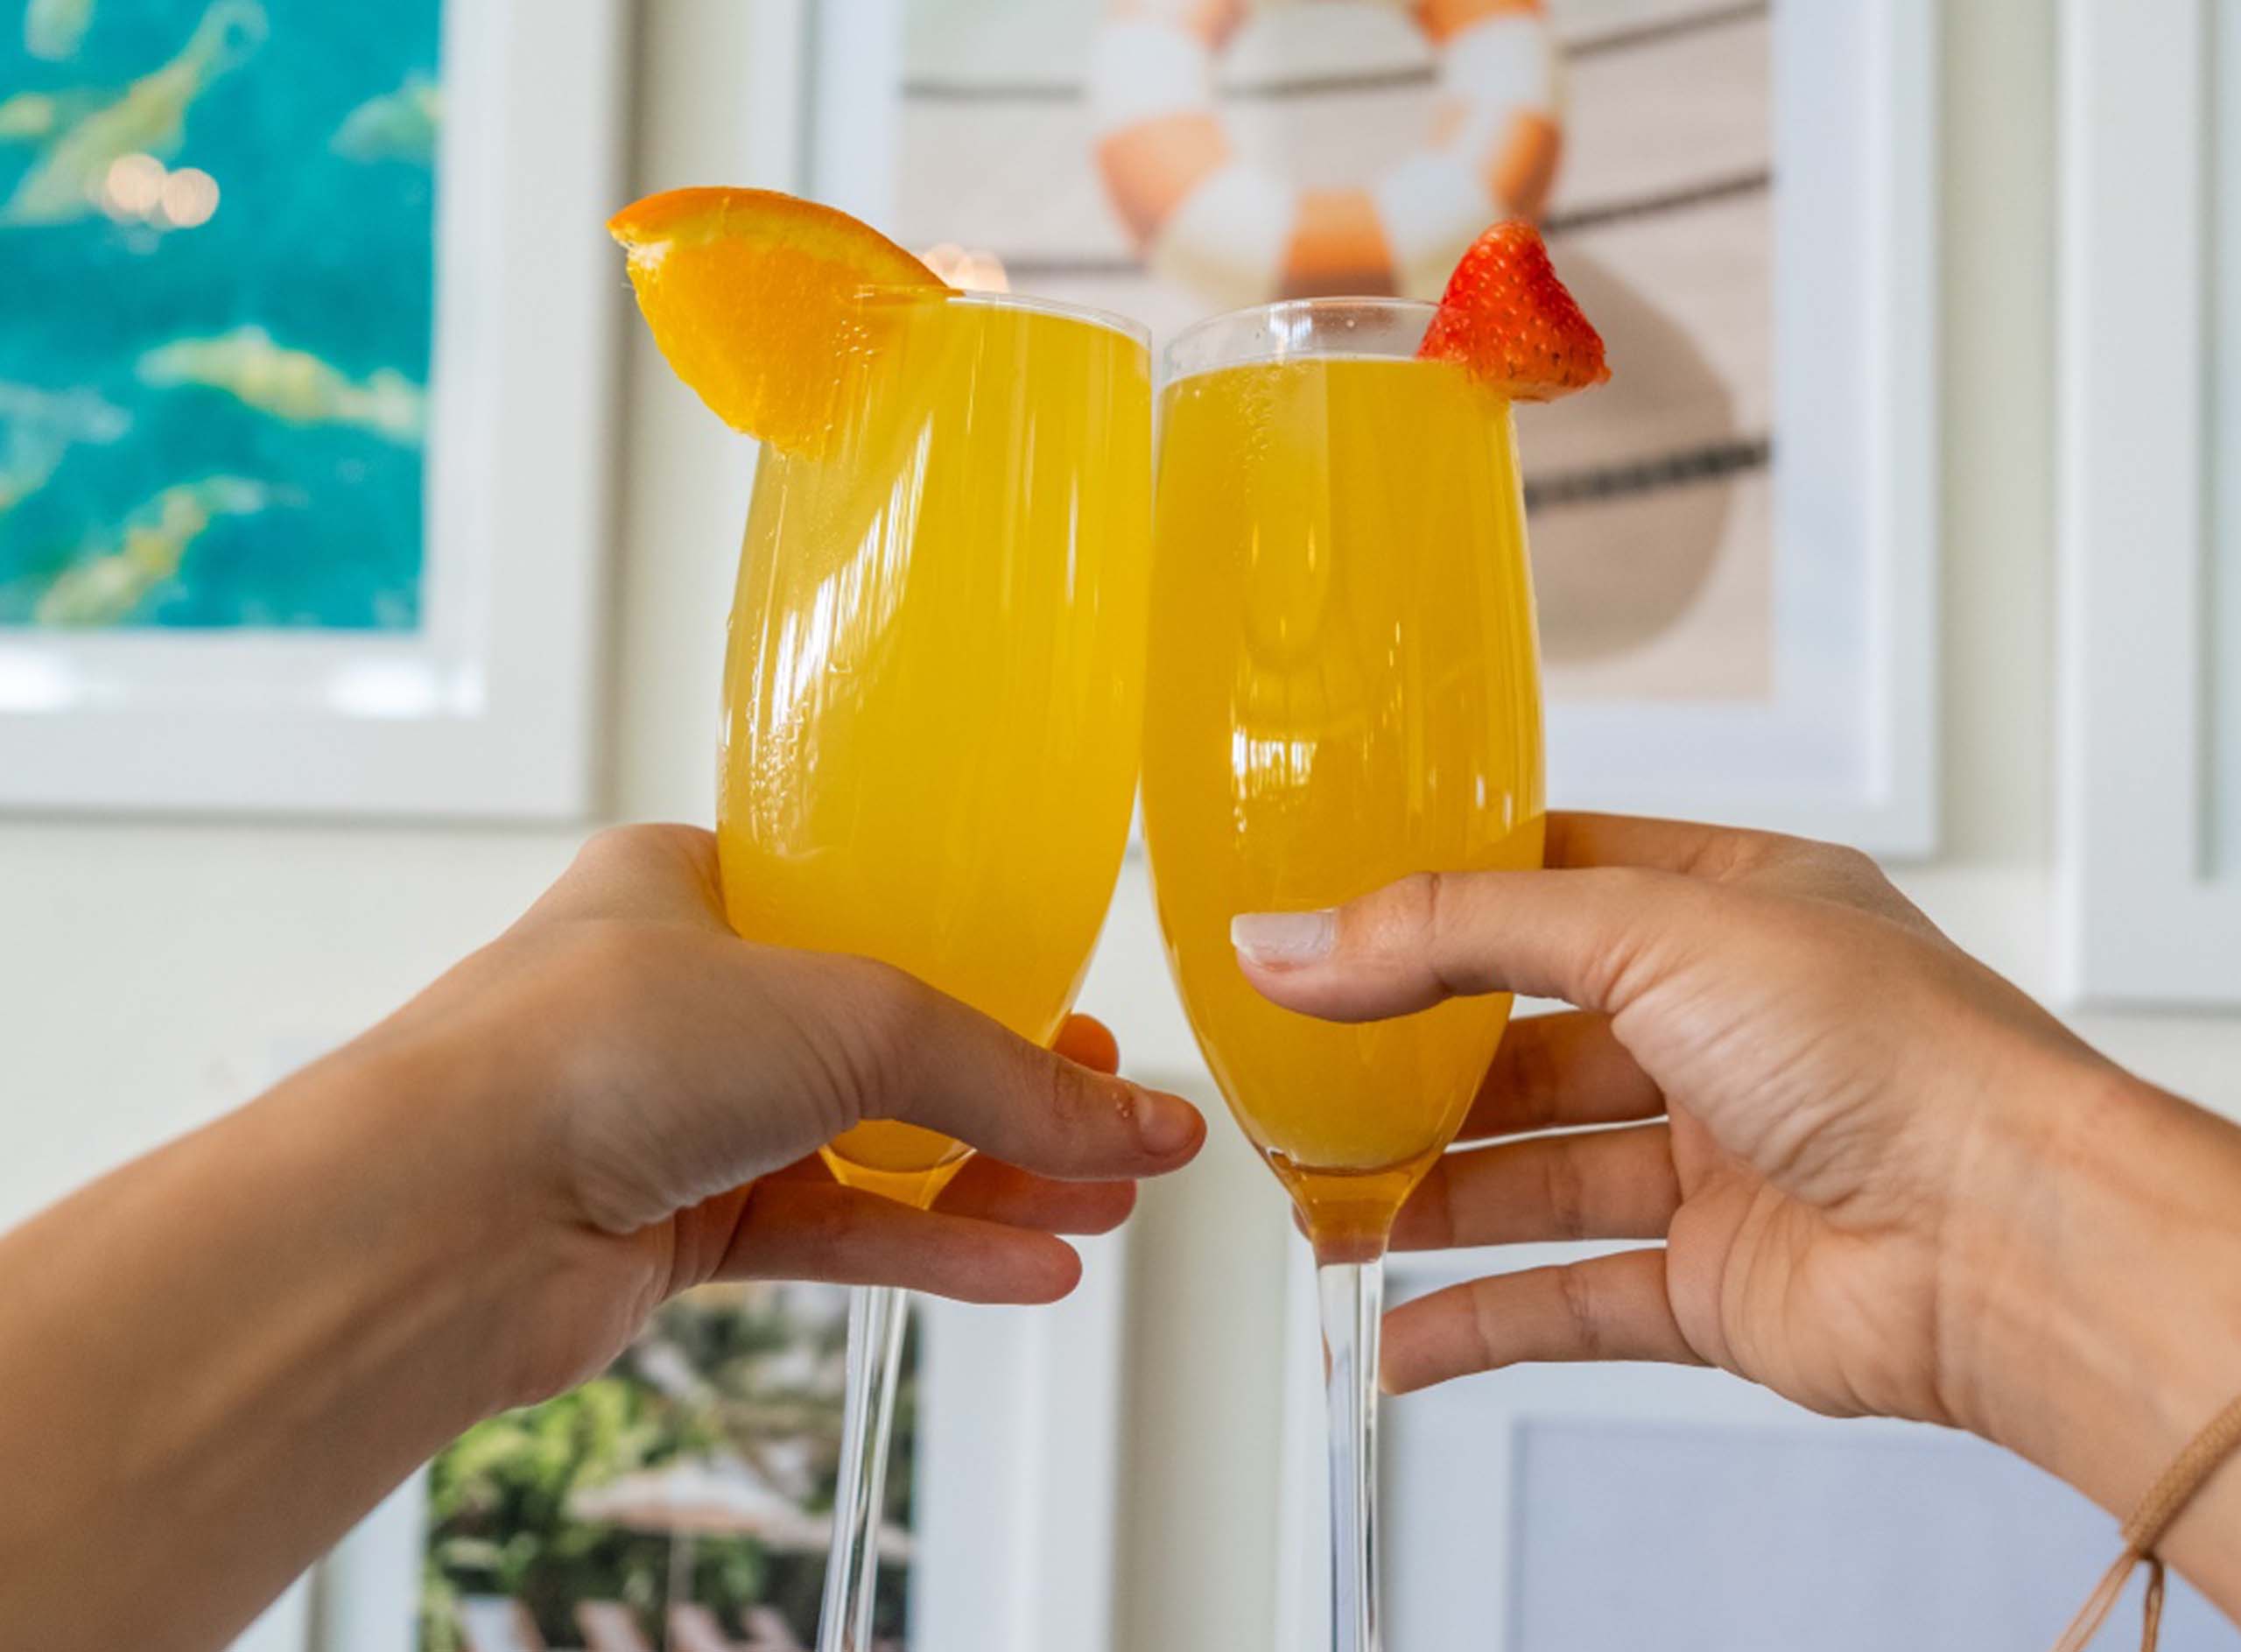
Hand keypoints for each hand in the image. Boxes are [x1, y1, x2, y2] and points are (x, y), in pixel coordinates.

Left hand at [351, 824, 1203, 1398]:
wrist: (437, 1215)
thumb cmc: (594, 1048)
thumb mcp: (848, 1016)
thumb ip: (1003, 1073)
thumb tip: (1139, 1126)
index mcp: (691, 887)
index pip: (862, 910)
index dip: (976, 957)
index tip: (1072, 1001)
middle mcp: (678, 999)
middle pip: (878, 1043)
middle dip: (1004, 1089)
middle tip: (1111, 1120)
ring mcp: (673, 1120)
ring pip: (862, 1150)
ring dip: (987, 1181)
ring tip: (1107, 1206)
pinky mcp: (670, 1232)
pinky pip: (829, 1232)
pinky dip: (928, 1249)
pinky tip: (1029, 1267)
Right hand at [1231, 814, 2235, 1445]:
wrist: (2011, 1243)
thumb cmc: (1890, 1052)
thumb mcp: (1645, 929)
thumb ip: (1451, 934)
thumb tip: (1292, 943)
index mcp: (1734, 909)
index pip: (1554, 884)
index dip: (1439, 902)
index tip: (1327, 926)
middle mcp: (1727, 1030)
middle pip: (1527, 1044)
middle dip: (1414, 1071)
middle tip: (1302, 1083)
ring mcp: (1721, 1161)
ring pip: (1537, 1174)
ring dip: (1429, 1198)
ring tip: (1320, 1213)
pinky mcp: (1718, 1283)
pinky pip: (1572, 1298)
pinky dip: (1481, 1319)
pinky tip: (1394, 1334)